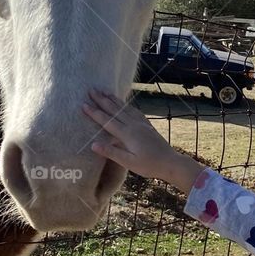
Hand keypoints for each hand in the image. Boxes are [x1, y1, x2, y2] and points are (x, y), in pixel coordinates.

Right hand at [82, 89, 202, 193]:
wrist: (170, 162)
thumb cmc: (149, 165)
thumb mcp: (129, 162)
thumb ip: (111, 152)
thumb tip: (93, 144)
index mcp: (127, 134)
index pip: (107, 121)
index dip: (95, 112)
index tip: (84, 104)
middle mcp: (134, 125)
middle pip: (114, 110)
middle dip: (102, 100)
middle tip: (91, 90)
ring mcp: (141, 123)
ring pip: (124, 108)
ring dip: (113, 99)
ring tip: (104, 91)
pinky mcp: (147, 125)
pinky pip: (134, 111)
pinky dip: (126, 104)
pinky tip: (123, 103)